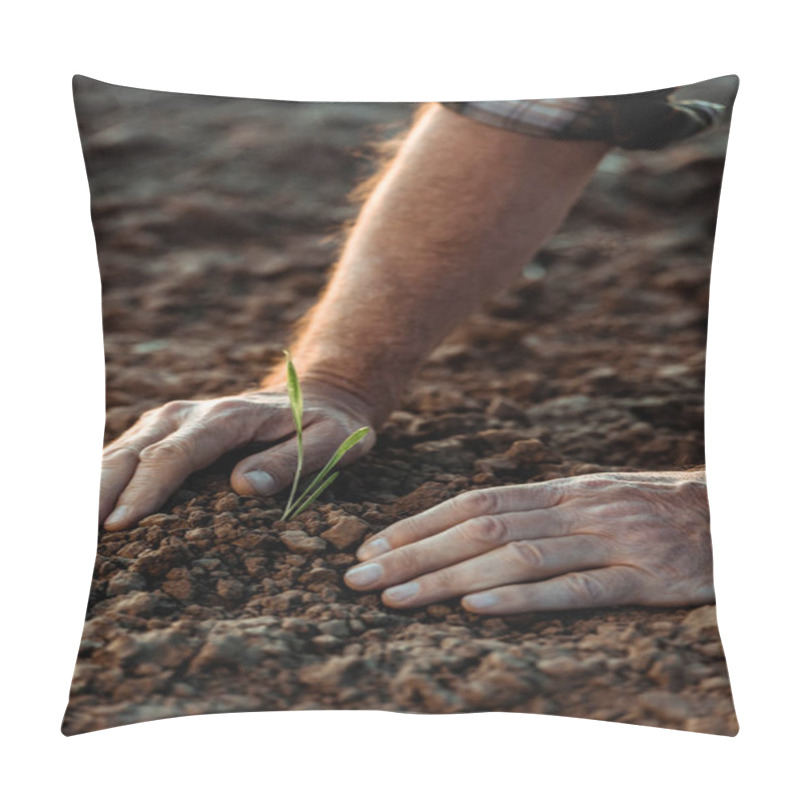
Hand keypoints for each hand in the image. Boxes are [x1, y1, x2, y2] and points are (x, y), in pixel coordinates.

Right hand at [99, 381, 375, 530]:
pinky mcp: (165, 431)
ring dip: (91, 487)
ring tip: (69, 529)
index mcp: (228, 417)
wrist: (321, 395)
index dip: (146, 489)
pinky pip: (124, 454)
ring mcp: (173, 420)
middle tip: (76, 537)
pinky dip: (101, 479)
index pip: (176, 454)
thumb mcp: (329, 442)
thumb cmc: (327, 425)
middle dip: (99, 491)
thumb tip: (243, 487)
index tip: (121, 526)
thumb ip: (290, 461)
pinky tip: (84, 509)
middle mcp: (190, 414)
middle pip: (133, 451)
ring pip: (119, 451)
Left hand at [344, 471, 712, 613]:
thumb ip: (537, 513)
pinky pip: (577, 588)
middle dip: (413, 554)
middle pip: (480, 529)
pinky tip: (476, 609)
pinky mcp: (644, 579)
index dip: (418, 524)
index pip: (474, 503)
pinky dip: (522, 598)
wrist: (731, 513)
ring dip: (448, 578)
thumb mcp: (589, 499)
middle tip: (359, 579)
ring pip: (516, 557)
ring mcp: (609, 541)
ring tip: (396, 599)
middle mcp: (575, 509)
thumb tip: (470, 530)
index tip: (371, 547)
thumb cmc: (649, 510)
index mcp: (558, 490)